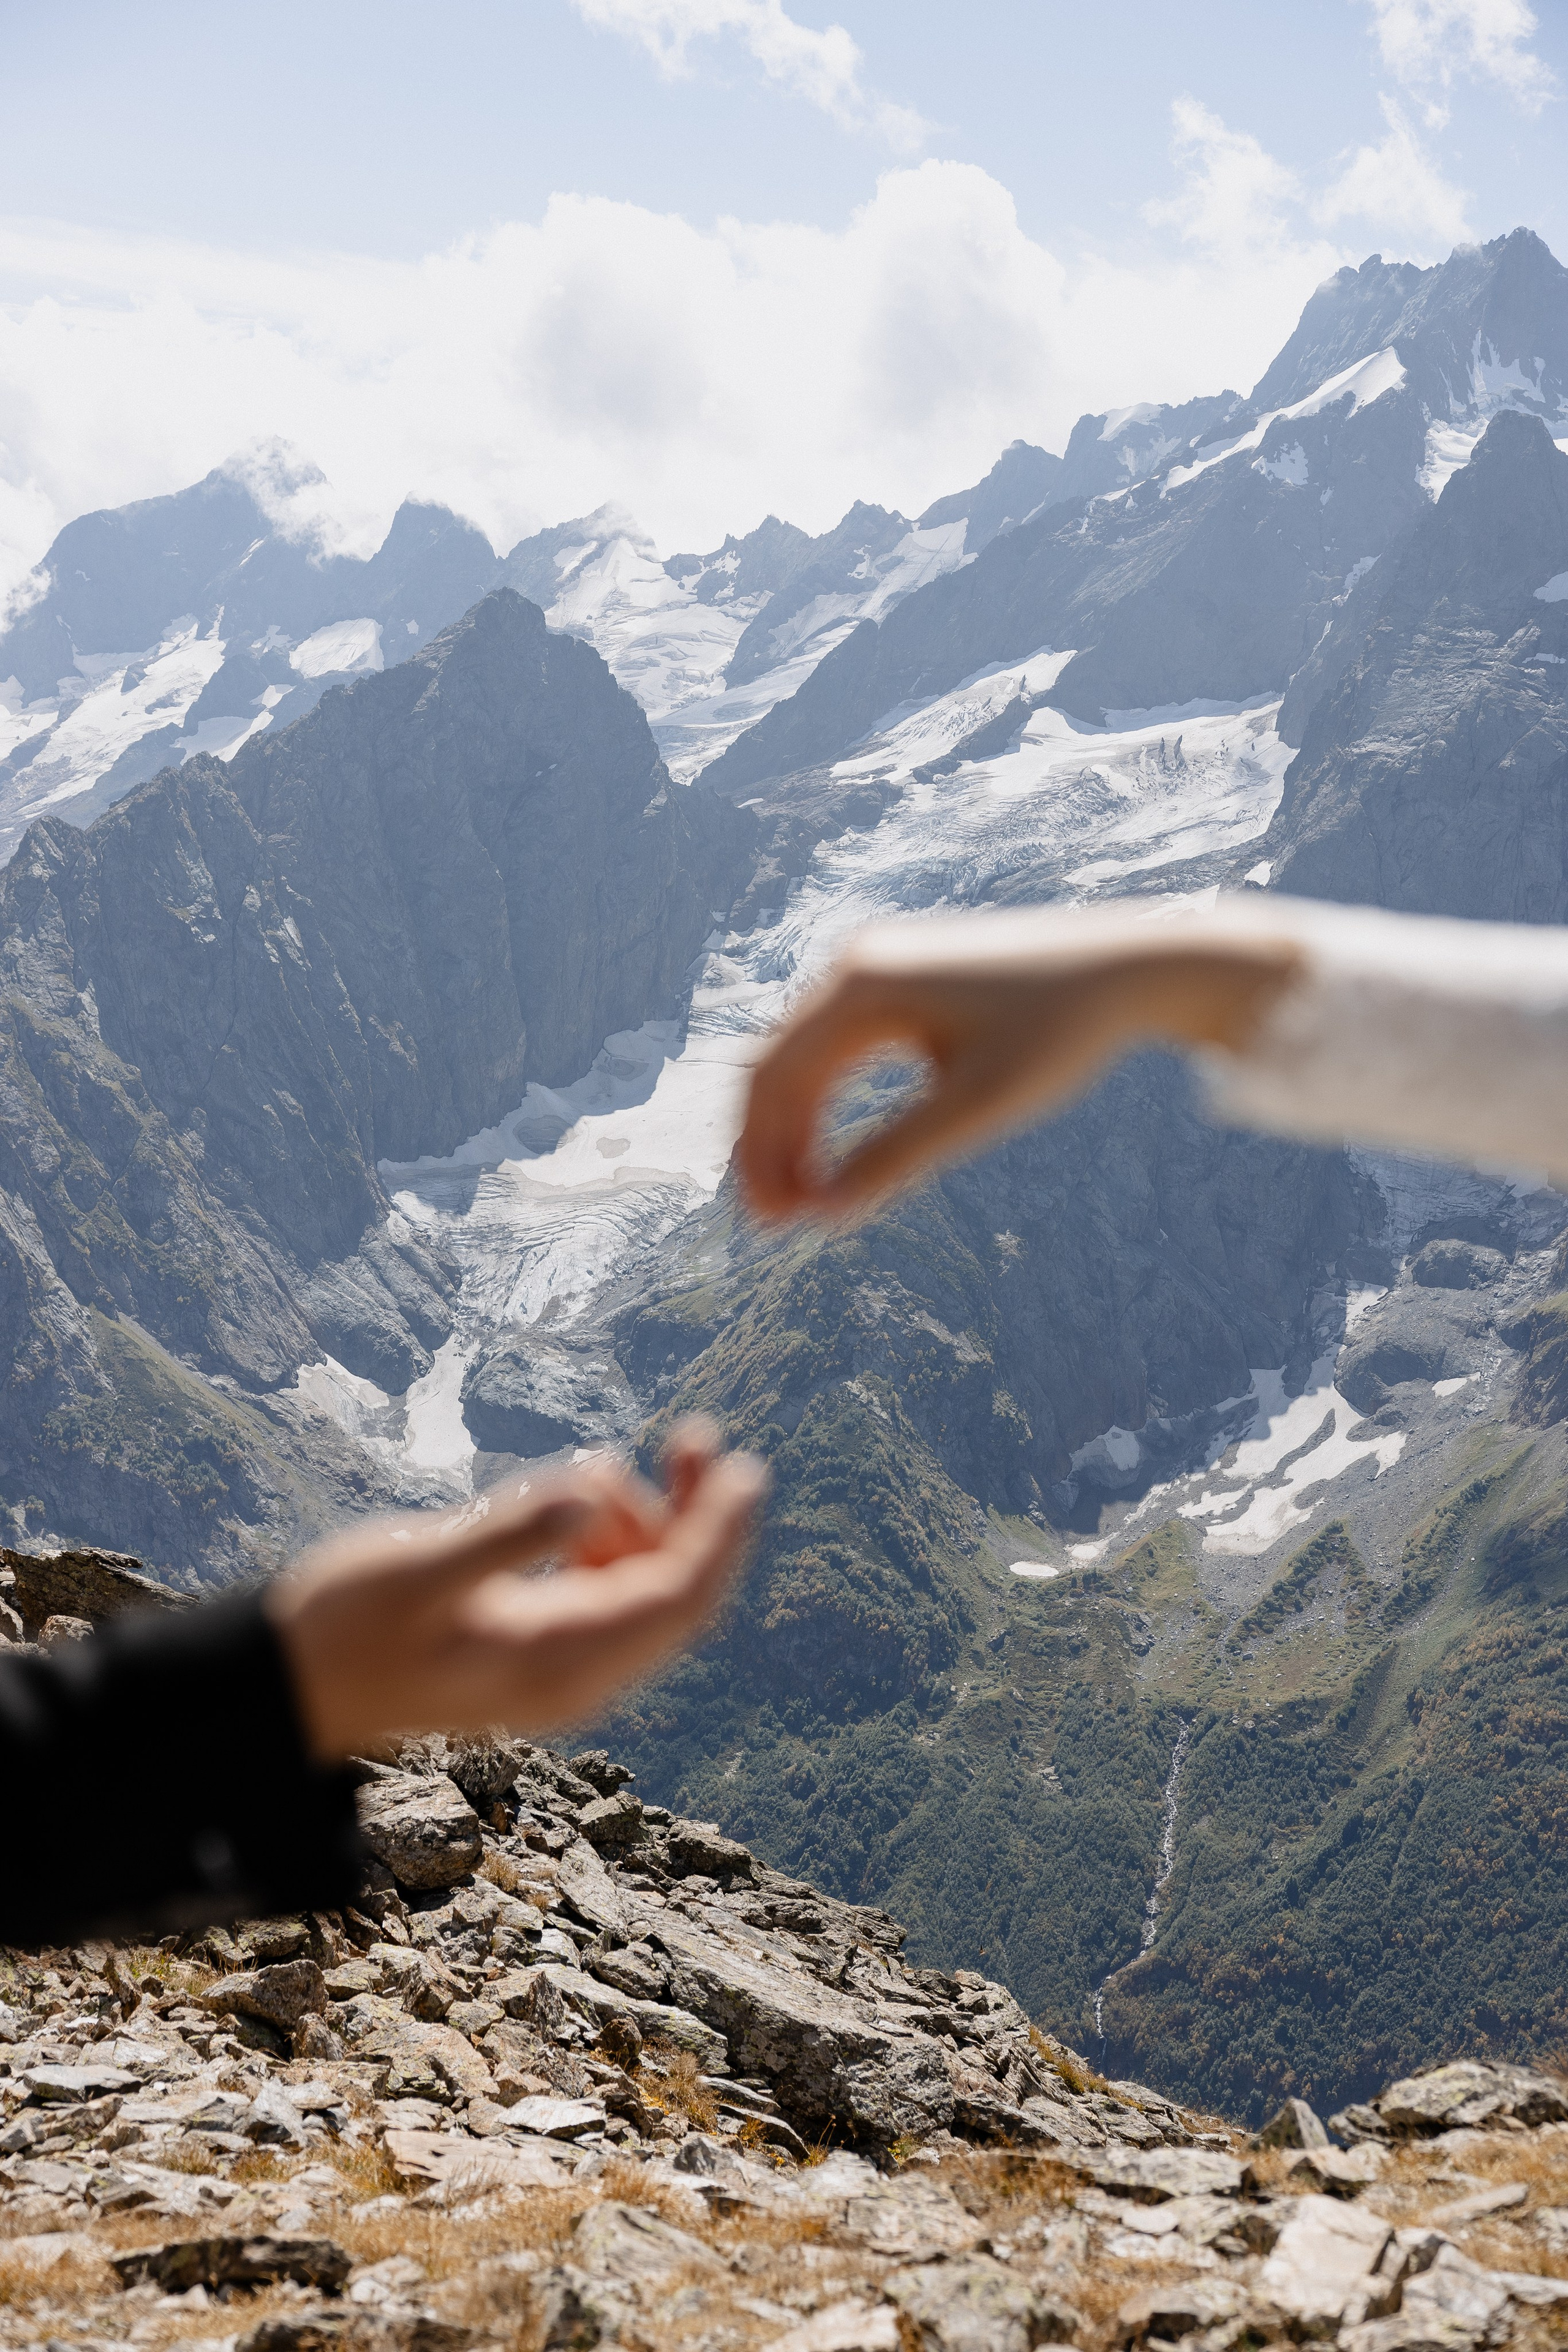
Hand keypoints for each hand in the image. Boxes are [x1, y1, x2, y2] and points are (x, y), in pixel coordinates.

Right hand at [266, 1420, 767, 1761]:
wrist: (291, 1681)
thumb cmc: (343, 1628)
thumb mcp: (418, 1571)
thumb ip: (504, 1535)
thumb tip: (589, 1494)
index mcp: (555, 1667)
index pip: (672, 1603)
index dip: (716, 1536)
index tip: (744, 1472)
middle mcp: (572, 1676)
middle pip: (673, 1599)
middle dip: (697, 1518)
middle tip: (700, 1436)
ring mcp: (556, 1664)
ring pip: (637, 1589)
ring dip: (643, 1520)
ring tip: (606, 1461)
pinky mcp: (535, 1644)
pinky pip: (601, 1589)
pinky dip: (603, 1538)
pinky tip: (577, 1491)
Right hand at [736, 908, 1302, 1219]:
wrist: (1130, 964)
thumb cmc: (1061, 1030)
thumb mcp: (980, 1103)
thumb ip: (900, 1155)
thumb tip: (829, 1213)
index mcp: (864, 984)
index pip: (778, 1076)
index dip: (764, 1155)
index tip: (775, 1224)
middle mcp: (859, 964)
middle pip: (779, 1065)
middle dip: (770, 1148)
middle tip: (773, 1225)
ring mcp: (879, 966)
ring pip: (807, 1058)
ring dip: (796, 1129)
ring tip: (804, 1198)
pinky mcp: (905, 977)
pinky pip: (842, 1045)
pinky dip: (829, 1101)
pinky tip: (834, 1151)